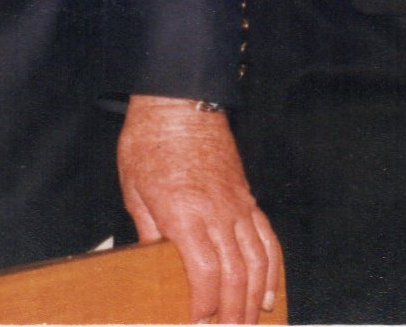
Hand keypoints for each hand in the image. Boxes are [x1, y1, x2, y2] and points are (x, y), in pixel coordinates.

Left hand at [118, 96, 280, 323]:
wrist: (180, 101)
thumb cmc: (150, 141)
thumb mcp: (134, 189)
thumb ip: (148, 231)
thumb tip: (153, 267)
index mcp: (184, 213)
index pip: (204, 274)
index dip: (203, 305)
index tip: (195, 323)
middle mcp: (217, 213)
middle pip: (235, 275)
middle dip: (232, 314)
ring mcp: (237, 206)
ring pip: (256, 262)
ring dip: (254, 299)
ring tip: (249, 324)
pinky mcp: (247, 198)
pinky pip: (267, 239)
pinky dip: (271, 270)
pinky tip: (267, 292)